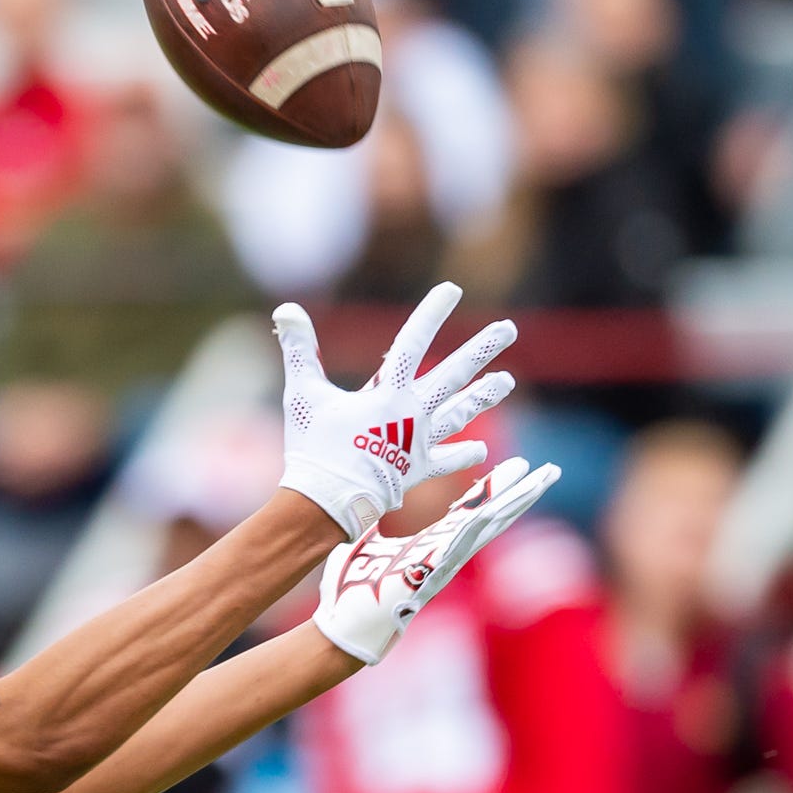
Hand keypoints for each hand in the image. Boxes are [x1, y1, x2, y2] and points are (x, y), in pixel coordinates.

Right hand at [274, 282, 517, 535]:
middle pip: (454, 375)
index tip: (452, 290)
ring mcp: (420, 443)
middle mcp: (412, 414)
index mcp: (387, 393)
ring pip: (460, 413)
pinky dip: (463, 454)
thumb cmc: (312, 447)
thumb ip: (298, 349)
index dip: (431, 314)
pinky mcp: (419, 471)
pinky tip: (480, 449)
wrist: (326, 502)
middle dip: (482, 349)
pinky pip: (448, 460)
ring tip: (507, 381)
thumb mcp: (302, 393)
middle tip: (507, 329)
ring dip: (484, 396)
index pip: (413, 343)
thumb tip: (285, 308)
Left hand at [313, 456, 561, 664]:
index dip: (492, 490)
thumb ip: (374, 540)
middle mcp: (446, 552)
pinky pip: (461, 542)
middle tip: (550, 470)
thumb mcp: (367, 553)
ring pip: (487, 525)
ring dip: (516, 503)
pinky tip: (500, 504)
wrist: (346, 628)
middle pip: (492, 517)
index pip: (470, 511)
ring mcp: (443, 562)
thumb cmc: (352, 594)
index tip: (514, 467)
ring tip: (543, 479)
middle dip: (521, 493)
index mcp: (433, 545)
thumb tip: (363, 524)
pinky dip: (482, 522)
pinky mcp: (433, 570)